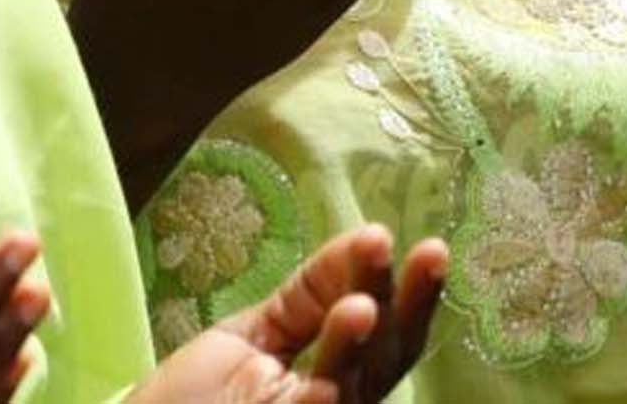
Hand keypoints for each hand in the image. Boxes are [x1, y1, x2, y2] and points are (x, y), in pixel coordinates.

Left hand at [131, 226, 448, 403]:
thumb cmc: (195, 393)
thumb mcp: (255, 332)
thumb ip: (309, 295)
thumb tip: (369, 239)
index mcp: (335, 370)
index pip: (387, 331)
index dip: (410, 292)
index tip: (425, 245)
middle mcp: (337, 397)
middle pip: (387, 357)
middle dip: (410, 306)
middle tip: (430, 255)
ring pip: (351, 387)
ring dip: (356, 347)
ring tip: (360, 307)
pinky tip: (322, 384)